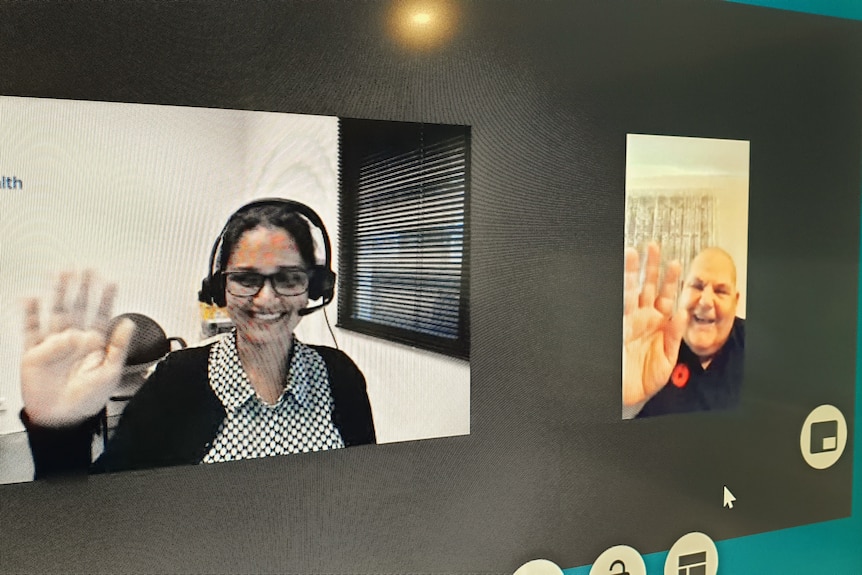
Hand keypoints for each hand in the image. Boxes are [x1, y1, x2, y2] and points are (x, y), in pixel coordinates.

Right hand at [21, 271, 134, 426]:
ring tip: (61, 274)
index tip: (111, 282)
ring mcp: (55, 345)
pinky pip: (31, 330)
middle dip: (82, 288)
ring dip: (59, 293)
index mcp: (94, 345)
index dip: (106, 299)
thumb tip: (127, 323)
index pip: (102, 316)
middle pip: (78, 308)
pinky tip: (31, 298)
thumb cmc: (87, 400)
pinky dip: (30, 314)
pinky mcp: (35, 353)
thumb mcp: (111, 372)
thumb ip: (119, 346)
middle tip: (86, 269)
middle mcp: (74, 341)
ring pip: (56, 312)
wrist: (62, 419)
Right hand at [622, 243, 687, 405]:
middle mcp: (642, 318)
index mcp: (658, 324)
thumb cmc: (646, 378)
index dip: (670, 279)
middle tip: (652, 246)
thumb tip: (683, 313)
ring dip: (631, 272)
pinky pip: (622, 307)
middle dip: (650, 266)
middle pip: (646, 285)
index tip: (676, 261)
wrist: (628, 395)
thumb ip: (675, 335)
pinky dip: (623, 295)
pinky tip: (625, 281)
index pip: (666, 296)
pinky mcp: (618, 327)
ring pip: (630, 290)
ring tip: (633, 253)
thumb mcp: (668, 357)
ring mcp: (628, 321)